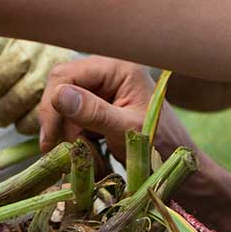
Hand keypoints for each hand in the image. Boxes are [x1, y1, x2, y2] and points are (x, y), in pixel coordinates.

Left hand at [0, 33, 74, 134]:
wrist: (62, 26)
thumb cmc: (18, 33)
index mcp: (10, 26)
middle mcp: (32, 43)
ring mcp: (50, 64)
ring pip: (20, 96)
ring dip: (3, 112)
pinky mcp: (64, 86)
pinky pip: (41, 112)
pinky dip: (25, 122)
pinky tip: (18, 120)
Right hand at [38, 55, 198, 162]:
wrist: (179, 164)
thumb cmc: (162, 146)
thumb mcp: (127, 131)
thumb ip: (94, 112)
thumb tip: (58, 94)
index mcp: (118, 67)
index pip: (67, 75)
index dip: (53, 105)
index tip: (50, 140)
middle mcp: (109, 71)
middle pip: (62, 86)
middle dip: (59, 120)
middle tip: (63, 150)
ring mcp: (104, 87)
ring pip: (65, 103)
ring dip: (67, 132)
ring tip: (83, 155)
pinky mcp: (101, 104)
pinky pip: (74, 115)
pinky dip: (74, 136)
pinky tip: (87, 152)